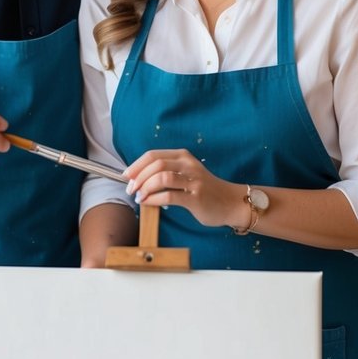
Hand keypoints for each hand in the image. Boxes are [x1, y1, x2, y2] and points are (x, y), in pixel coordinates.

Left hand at [124, 149, 248, 230]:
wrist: (230, 202)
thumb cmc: (204, 189)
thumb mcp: (186, 173)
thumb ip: (166, 172)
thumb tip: (138, 179)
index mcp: (183, 156)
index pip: (153, 155)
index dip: (136, 165)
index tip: (127, 176)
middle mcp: (188, 165)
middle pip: (156, 164)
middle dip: (138, 177)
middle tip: (131, 189)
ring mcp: (193, 181)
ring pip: (162, 178)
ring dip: (145, 187)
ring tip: (139, 196)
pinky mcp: (196, 197)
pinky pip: (169, 196)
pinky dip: (154, 199)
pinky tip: (148, 203)